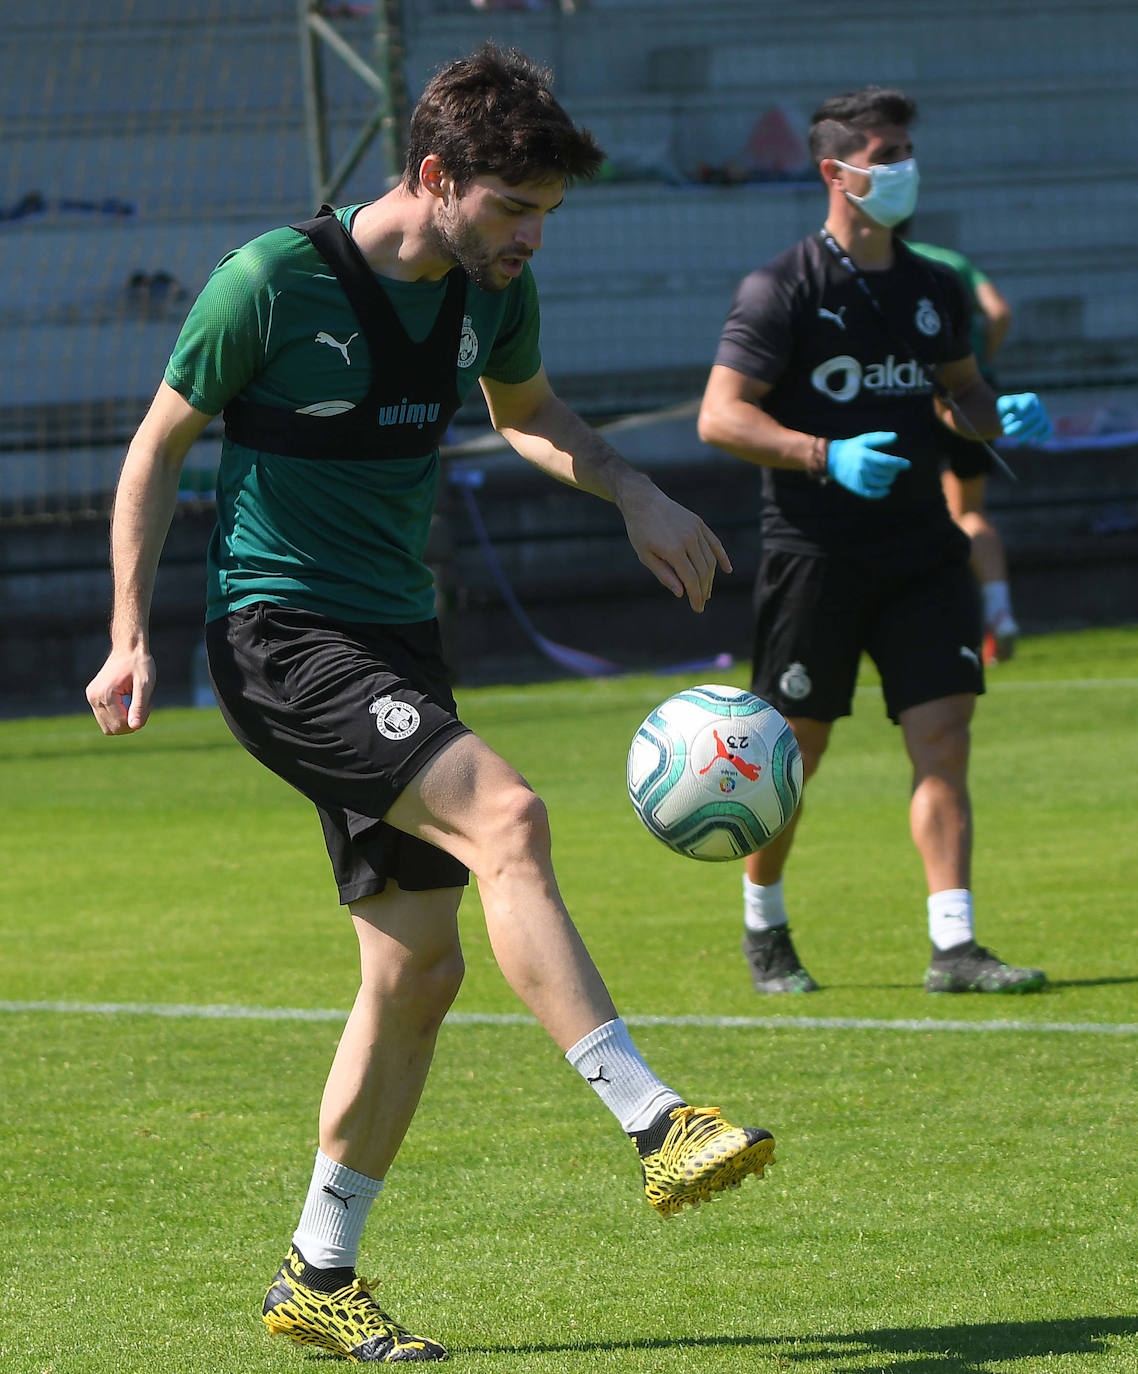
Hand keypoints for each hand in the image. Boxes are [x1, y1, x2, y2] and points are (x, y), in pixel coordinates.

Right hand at [85, 647, 156, 734]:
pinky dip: (119, 715)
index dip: (138, 720)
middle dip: (131, 723)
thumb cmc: (139, 664)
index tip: (149, 704)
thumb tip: (135, 727)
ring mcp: (91, 698)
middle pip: (113, 728)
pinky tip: (129, 701)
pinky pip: (106, 718)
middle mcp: (94, 697)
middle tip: (144, 706)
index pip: (121, 724)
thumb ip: (139, 706)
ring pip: (108, 726)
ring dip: (125, 720)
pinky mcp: (93, 697)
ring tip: (136, 703)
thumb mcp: (145, 685)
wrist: (128, 648)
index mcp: (105, 694)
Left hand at [619, 481, 731, 613]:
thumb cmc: (640, 531)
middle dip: (703, 590)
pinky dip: (721, 557)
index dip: (696, 596)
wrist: (643, 501)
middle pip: (703, 571)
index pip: (691, 579)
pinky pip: (714, 543)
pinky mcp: (699, 523)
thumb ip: (664, 575)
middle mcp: (688, 539)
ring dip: (710, 578)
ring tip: (707, 591)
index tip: (697, 608)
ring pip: (710, 559)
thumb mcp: (645, 556)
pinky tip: (727, 569)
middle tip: (701, 603)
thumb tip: (681, 593)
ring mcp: (696, 530)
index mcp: (673, 550)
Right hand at [826, 431, 910, 498]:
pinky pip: (872, 494)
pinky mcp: (856, 487)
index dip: (899, 464)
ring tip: (890, 476)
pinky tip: (887, 490)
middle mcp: (862, 468)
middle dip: (894, 471)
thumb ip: (880, 438)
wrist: (832, 460)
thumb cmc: (852, 448)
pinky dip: (881, 493)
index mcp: (865, 455)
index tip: (908, 465)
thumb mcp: (864, 440)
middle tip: (896, 468)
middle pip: (885, 473)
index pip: (886, 461)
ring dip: (889, 480)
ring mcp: (859, 479)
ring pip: (881, 483)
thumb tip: (896, 436)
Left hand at [996, 393, 1052, 445]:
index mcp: (1029, 398)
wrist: (1010, 417)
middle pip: (1034, 415)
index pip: (1028, 402)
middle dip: (1020, 425)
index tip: (1008, 420)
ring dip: (1030, 433)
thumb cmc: (1006, 409)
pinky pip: (1049, 430)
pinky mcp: (1045, 425)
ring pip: (1040, 424)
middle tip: (1006, 432)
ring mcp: (1043, 415)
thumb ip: (1005, 404)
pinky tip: (1037, 442)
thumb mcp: (1002, 403)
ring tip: (1020, 441)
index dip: (1020, 411)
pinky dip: (1045, 436)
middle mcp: (1038, 405)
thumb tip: (1009, 407)